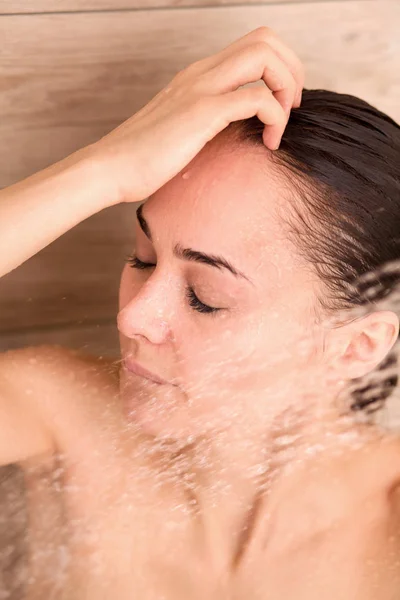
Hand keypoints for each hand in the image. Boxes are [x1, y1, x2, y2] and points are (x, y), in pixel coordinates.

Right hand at [89, 26, 304, 204]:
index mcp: (197, 76)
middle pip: (265, 40)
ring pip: (264, 57)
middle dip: (292, 71)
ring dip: (286, 89)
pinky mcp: (201, 112)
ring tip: (279, 126)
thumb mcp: (180, 131)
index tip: (282, 105)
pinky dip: (275, 118)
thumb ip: (205, 122)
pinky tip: (268, 143)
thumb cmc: (143, 158)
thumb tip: (233, 133)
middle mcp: (201, 73)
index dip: (280, 68)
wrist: (109, 169)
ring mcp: (200, 88)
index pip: (253, 45)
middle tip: (291, 109)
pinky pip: (256, 98)